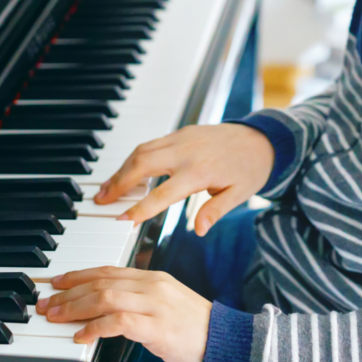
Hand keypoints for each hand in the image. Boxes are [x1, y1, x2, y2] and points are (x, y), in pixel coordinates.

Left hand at [36, 267, 211, 361]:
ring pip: (106, 296)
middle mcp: (153, 285)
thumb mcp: (163, 308)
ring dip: (75, 307)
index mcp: (154, 278)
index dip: (79, 274)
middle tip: (46, 302)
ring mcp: (156, 304)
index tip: (57, 282)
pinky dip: (95, 327)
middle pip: (103, 281)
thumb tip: (103, 311)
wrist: (224, 340)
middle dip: (69, 291)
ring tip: (55, 317)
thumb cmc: (192, 330)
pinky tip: (80, 336)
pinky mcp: (157, 326)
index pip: (109, 270)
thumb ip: (136, 303)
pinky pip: (119, 321)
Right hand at [95, 123, 273, 234]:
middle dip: (118, 182)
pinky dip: (135, 157)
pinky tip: (127, 171)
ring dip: (122, 168)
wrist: (261, 137)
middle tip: (100, 201)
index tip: (121, 220)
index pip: (163, 192)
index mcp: (201, 170)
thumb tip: (199, 230)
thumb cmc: (250, 168)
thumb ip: (215, 211)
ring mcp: (183, 138)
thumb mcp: (239, 194)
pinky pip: (152, 143)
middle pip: (143, 163)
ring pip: (143, 150)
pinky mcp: (182, 132)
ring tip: (107, 188)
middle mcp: (187, 151)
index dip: (140, 207)